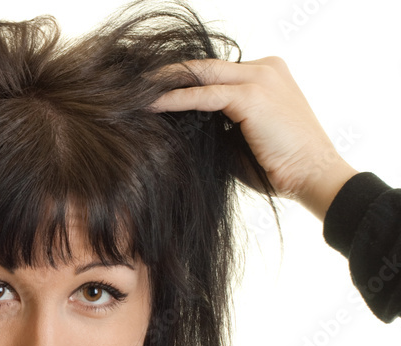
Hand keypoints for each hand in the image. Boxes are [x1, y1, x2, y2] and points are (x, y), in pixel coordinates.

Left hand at [148, 56, 357, 219]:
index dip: (182, 79)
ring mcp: (261, 78)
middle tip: (133, 81)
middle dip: (167, 74)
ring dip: (165, 83)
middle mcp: (265, 68)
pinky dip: (175, 99)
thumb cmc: (278, 165)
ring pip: (201, 75)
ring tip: (134, 91)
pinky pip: (204, 96)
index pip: (214, 72)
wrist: (314, 176)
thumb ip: (217, 122)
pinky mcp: (253, 96)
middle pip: (204, 67)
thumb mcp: (242, 136)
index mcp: (266, 73)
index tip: (151, 89)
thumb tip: (180, 122)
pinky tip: (151, 105)